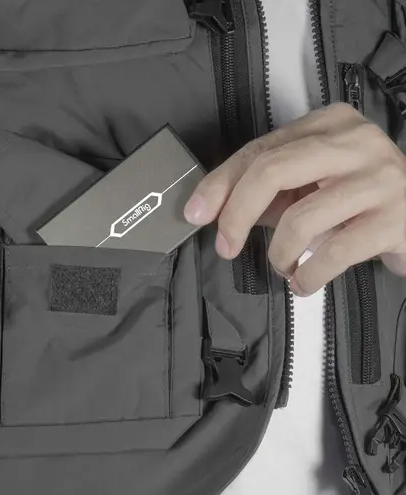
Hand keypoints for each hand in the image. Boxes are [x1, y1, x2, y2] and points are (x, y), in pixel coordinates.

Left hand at [184, 103, 405, 295]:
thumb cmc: (355, 201)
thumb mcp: (307, 185)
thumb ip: (266, 190)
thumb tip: (212, 208)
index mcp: (327, 124)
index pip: (259, 151)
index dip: (220, 184)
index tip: (196, 213)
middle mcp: (355, 141)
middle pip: (272, 171)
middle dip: (237, 215)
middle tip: (226, 247)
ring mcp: (380, 178)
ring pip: (300, 217)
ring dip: (279, 254)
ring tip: (283, 266)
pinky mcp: (397, 218)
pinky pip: (333, 253)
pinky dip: (307, 276)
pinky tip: (302, 282)